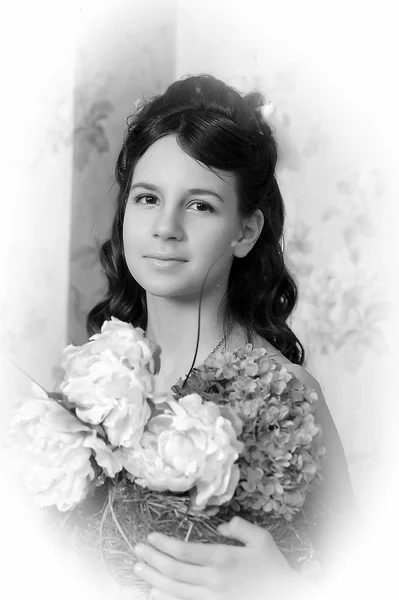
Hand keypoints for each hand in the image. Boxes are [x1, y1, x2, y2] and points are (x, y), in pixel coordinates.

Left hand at [133, 516, 302, 599]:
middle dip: (152, 559)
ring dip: (153, 578)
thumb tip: (220, 526)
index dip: (164, 544)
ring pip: (175, 590)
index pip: (185, 552)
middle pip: (174, 571)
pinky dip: (166, 598)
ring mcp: (212, 598)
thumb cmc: (273, 569)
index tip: (151, 537)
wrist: (286, 597)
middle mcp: (214, 580)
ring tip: (139, 568)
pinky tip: (154, 591)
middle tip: (137, 550)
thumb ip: (240, 527)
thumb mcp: (262, 540)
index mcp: (224, 558)